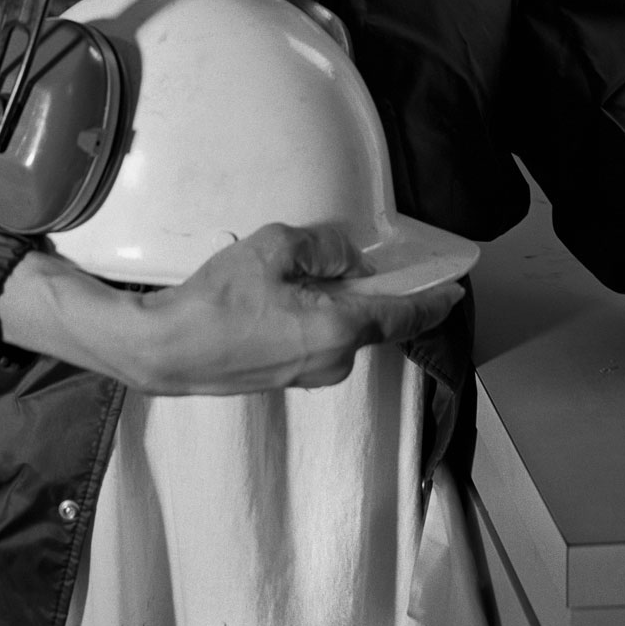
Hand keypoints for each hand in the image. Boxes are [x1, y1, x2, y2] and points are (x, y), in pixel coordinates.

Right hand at [0, 222, 460, 395]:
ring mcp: (306, 375)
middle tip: (367, 261)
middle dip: (375, 293)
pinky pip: (316, 341)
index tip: (458, 290)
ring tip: (310, 273)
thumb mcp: (271, 250)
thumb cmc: (219, 300)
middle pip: (370, 322)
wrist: (167, 350)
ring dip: (339, 304)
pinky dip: (317, 318)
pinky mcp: (282, 378)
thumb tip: (344, 256)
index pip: (403, 316)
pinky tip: (289, 297)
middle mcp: (333, 361)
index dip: (434, 302)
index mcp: (339, 330)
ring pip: (341, 331)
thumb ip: (318, 246)